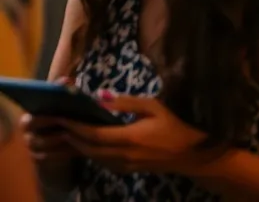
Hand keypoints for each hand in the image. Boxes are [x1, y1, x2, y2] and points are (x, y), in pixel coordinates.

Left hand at [50, 92, 207, 176]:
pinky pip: (101, 162)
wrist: (188, 153)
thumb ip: (127, 102)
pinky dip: (90, 153)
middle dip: (72, 137)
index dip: (76, 127)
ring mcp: (123, 165)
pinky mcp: (125, 170)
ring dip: (79, 147)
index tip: (63, 117)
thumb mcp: (154, 107)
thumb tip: (100, 96)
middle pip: (88, 149)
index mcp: (129, 137)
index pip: (94, 134)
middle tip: (60, 125)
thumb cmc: (172, 126)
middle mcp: (122, 155)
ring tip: (69, 133)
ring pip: (93, 158)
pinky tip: (88, 144)